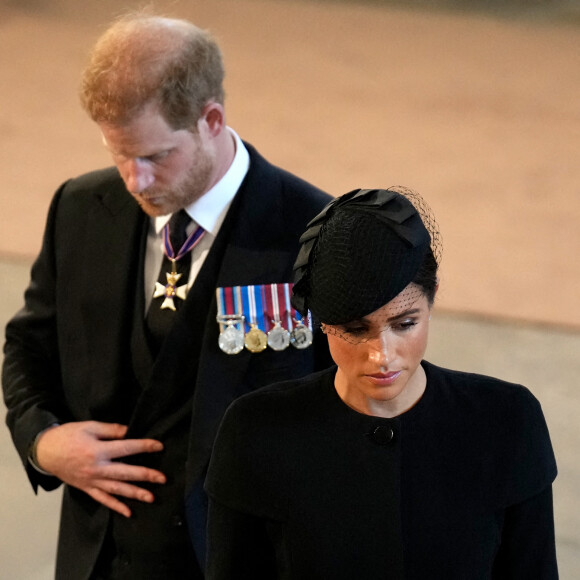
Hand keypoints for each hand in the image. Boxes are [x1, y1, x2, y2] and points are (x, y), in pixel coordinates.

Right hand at [35, 421, 165, 517]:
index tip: (159, 446)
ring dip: (135, 494)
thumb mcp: (89, 426)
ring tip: (151, 497)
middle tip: (163, 479)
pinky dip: (115, 506)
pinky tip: (128, 512)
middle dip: (146, 476)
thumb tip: (129, 431)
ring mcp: (92, 481)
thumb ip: (111, 430)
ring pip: (117, 489)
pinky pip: (103, 499)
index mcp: (98, 450)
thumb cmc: (68, 436)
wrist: (45, 453)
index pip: (127, 448)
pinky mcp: (87, 488)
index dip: (144, 446)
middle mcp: (97, 468)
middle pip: (125, 472)